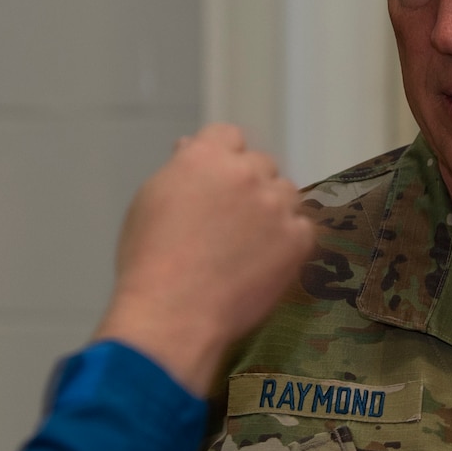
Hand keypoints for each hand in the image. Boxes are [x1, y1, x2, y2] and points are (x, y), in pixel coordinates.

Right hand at [96, 124, 314, 394]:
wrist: (173, 314)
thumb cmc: (148, 263)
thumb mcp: (149, 203)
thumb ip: (178, 172)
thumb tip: (191, 150)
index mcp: (205, 157)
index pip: (227, 136)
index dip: (222, 159)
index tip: (216, 184)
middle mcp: (245, 173)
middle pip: (260, 165)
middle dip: (249, 186)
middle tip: (231, 222)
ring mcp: (276, 206)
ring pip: (286, 195)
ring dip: (273, 211)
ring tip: (250, 246)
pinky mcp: (297, 239)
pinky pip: (303, 229)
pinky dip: (289, 242)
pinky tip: (265, 262)